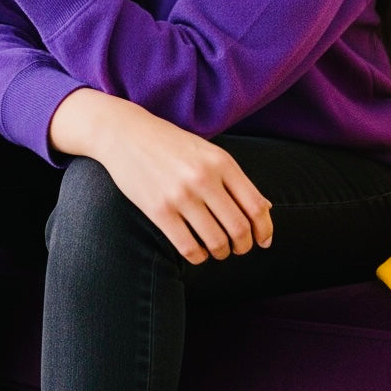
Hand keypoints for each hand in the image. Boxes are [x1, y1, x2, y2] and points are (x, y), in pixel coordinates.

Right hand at [51, 90, 273, 264]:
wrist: (125, 134)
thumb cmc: (170, 144)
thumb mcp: (208, 152)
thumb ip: (235, 179)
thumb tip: (265, 209)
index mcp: (221, 162)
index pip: (256, 206)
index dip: (264, 230)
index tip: (263, 241)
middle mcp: (204, 178)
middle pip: (239, 229)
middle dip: (243, 246)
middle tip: (238, 248)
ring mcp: (180, 195)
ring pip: (216, 242)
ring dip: (222, 253)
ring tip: (218, 249)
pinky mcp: (159, 210)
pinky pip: (189, 248)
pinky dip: (199, 257)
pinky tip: (197, 251)